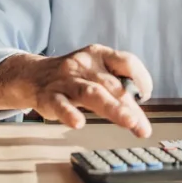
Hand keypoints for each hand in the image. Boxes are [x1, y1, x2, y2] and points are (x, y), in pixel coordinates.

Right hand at [21, 44, 153, 137]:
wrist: (34, 75)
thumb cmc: (73, 76)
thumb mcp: (96, 70)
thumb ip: (116, 85)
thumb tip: (140, 108)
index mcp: (99, 55)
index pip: (126, 61)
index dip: (141, 77)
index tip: (146, 95)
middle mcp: (84, 65)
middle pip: (112, 85)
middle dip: (130, 107)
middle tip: (142, 127)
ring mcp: (67, 80)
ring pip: (91, 93)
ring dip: (113, 108)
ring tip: (128, 122)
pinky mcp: (50, 96)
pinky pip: (60, 104)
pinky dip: (69, 113)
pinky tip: (78, 123)